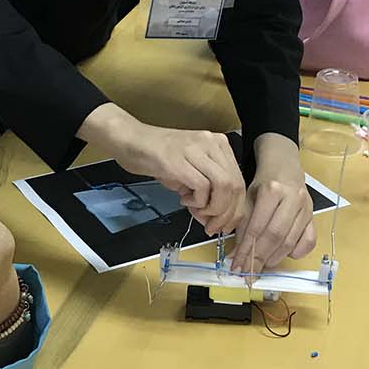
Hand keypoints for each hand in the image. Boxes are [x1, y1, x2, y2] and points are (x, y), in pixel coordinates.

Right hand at [80, 105, 245, 234]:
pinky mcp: (179, 160)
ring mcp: (196, 149)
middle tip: (212, 227)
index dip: (235, 208)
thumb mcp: (188, 173)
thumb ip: (205, 193)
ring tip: (198, 213)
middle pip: (235, 185)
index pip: (239, 181)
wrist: (130, 140)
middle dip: (227, 213)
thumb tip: (214, 220)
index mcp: (218, 144)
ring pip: (223, 186)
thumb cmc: (157, 157)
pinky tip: (184, 201)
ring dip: (214, 209)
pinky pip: (202, 187)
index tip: (225, 225)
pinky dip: (197, 202)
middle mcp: (212, 143)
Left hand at [231, 134, 314, 273]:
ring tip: (260, 266)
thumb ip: (242, 225)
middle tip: (247, 273)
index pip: (257, 227)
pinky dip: (296, 252)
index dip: (245, 250)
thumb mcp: (247, 198)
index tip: (237, 266)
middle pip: (275, 237)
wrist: (284, 167)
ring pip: (291, 242)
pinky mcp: (313, 216)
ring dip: (273, 259)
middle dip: (259, 259)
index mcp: (272, 190)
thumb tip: (235, 256)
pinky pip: (309, 241)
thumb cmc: (263, 184)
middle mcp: (293, 199)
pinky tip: (282, 255)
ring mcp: (306, 208)